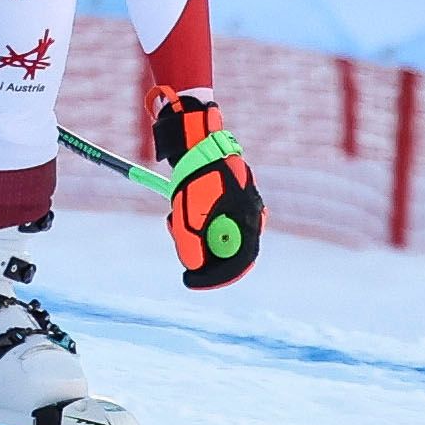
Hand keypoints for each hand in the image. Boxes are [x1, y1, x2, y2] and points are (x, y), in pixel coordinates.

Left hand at [150, 86, 261, 288]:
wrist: (198, 142)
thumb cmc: (197, 178)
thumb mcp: (188, 217)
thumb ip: (190, 246)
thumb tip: (194, 267)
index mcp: (246, 222)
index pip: (237, 264)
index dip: (212, 278)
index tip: (189, 281)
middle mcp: (250, 218)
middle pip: (227, 253)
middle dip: (200, 254)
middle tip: (179, 249)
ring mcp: (242, 209)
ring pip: (218, 238)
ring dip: (193, 235)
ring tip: (174, 218)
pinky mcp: (232, 201)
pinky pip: (216, 223)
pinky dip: (197, 222)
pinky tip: (181, 207)